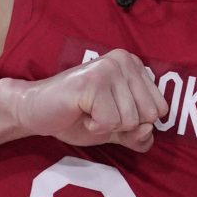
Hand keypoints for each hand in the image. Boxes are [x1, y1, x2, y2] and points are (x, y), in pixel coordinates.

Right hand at [11, 53, 161, 152]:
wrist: (36, 112)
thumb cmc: (77, 117)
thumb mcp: (116, 130)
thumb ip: (139, 135)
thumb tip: (149, 130)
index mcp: (134, 66)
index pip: (160, 109)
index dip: (136, 122)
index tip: (112, 112)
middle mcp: (125, 60)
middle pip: (148, 116)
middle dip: (123, 125)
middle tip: (99, 113)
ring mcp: (109, 68)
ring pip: (130, 121)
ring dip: (106, 126)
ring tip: (88, 111)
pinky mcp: (93, 82)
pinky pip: (110, 123)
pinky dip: (95, 127)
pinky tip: (81, 112)